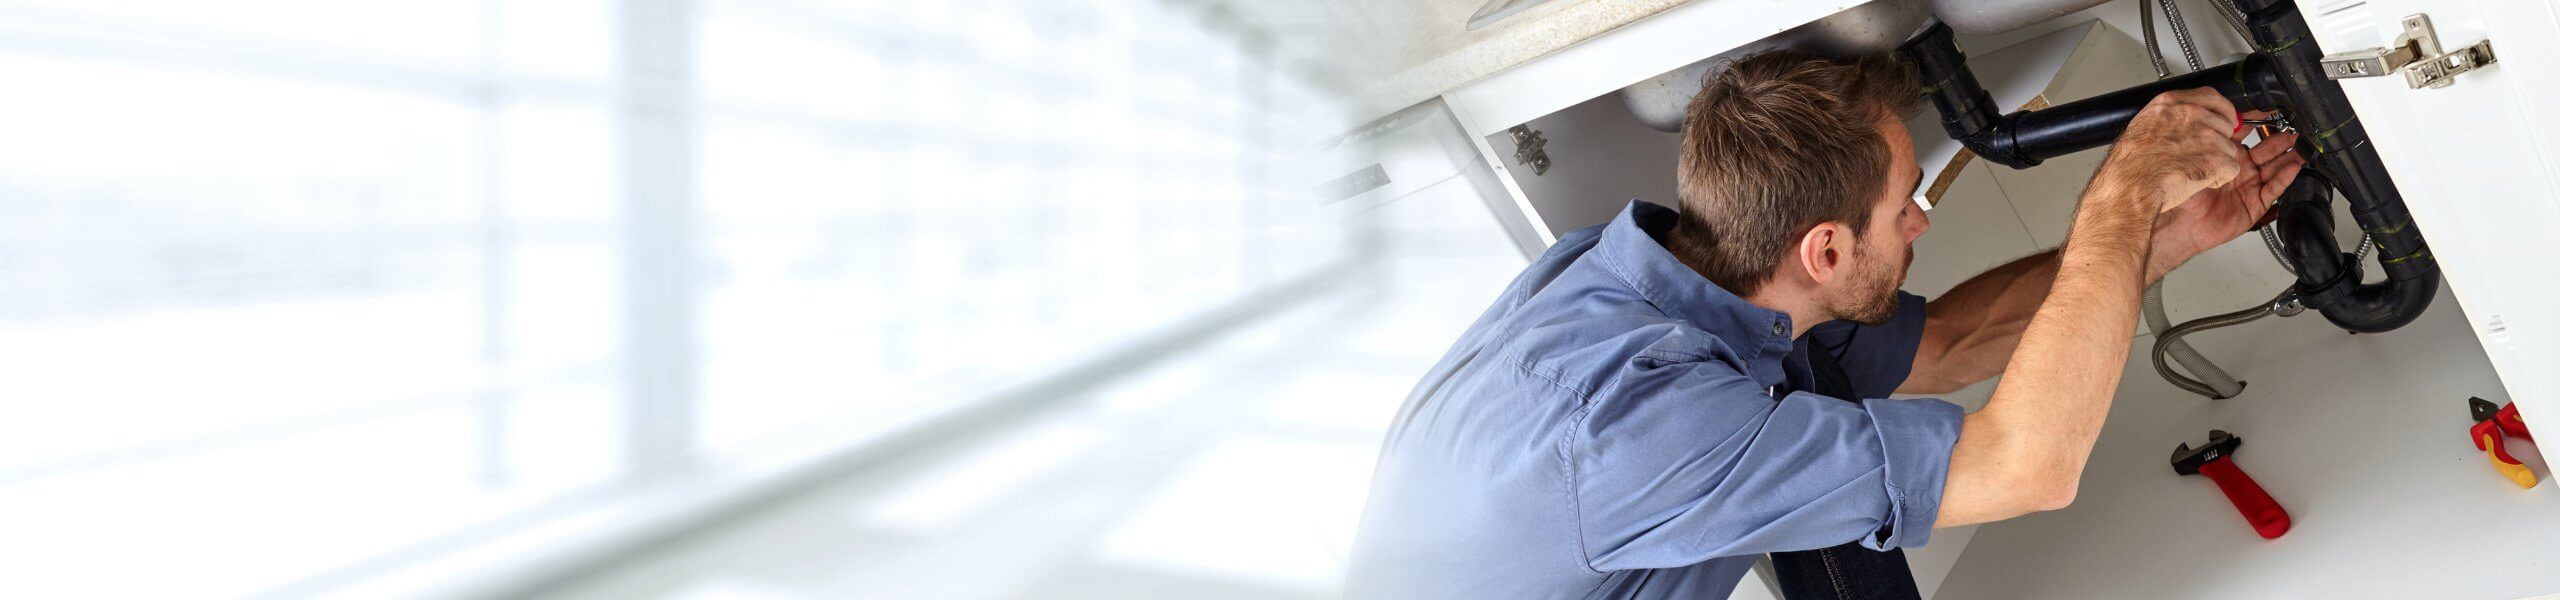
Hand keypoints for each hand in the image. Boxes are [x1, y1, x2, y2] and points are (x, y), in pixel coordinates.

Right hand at [2098, 87, 2248, 212]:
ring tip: (2190, 170)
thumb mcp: (2143, 125)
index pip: (2211, 97)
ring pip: (2229, 149)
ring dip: (2216, 162)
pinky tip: (2198, 180)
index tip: (2225, 118)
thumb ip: (2169, 118)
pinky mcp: (2216, 159)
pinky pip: (2231, 169)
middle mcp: (2192, 115)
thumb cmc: (2131, 164)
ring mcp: (2207, 136)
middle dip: (2217, 141)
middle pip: (2224, 125)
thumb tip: (2185, 122)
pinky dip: (2218, 179)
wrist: (2130, 185)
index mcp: (2172, 103)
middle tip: (2197, 155)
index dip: (2223, 110)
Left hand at [2148, 112, 2305, 278]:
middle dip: (2283, 139)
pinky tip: (2292, 168)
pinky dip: (2284, 178)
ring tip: (2301, 147)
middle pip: (2268, 149)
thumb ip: (2211, 142)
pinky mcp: (2256, 203)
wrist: (2183, 224)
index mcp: (2227, 154)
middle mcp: (2242, 168)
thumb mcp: (2198, 162)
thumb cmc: (2185, 194)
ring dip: (2289, 157)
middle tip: (2295, 130)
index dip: (2260, 120)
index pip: (2248, 133)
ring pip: (2275, 167)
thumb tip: (2219, 118)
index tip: (2272, 109)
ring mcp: (2251, 185)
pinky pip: (2273, 189)